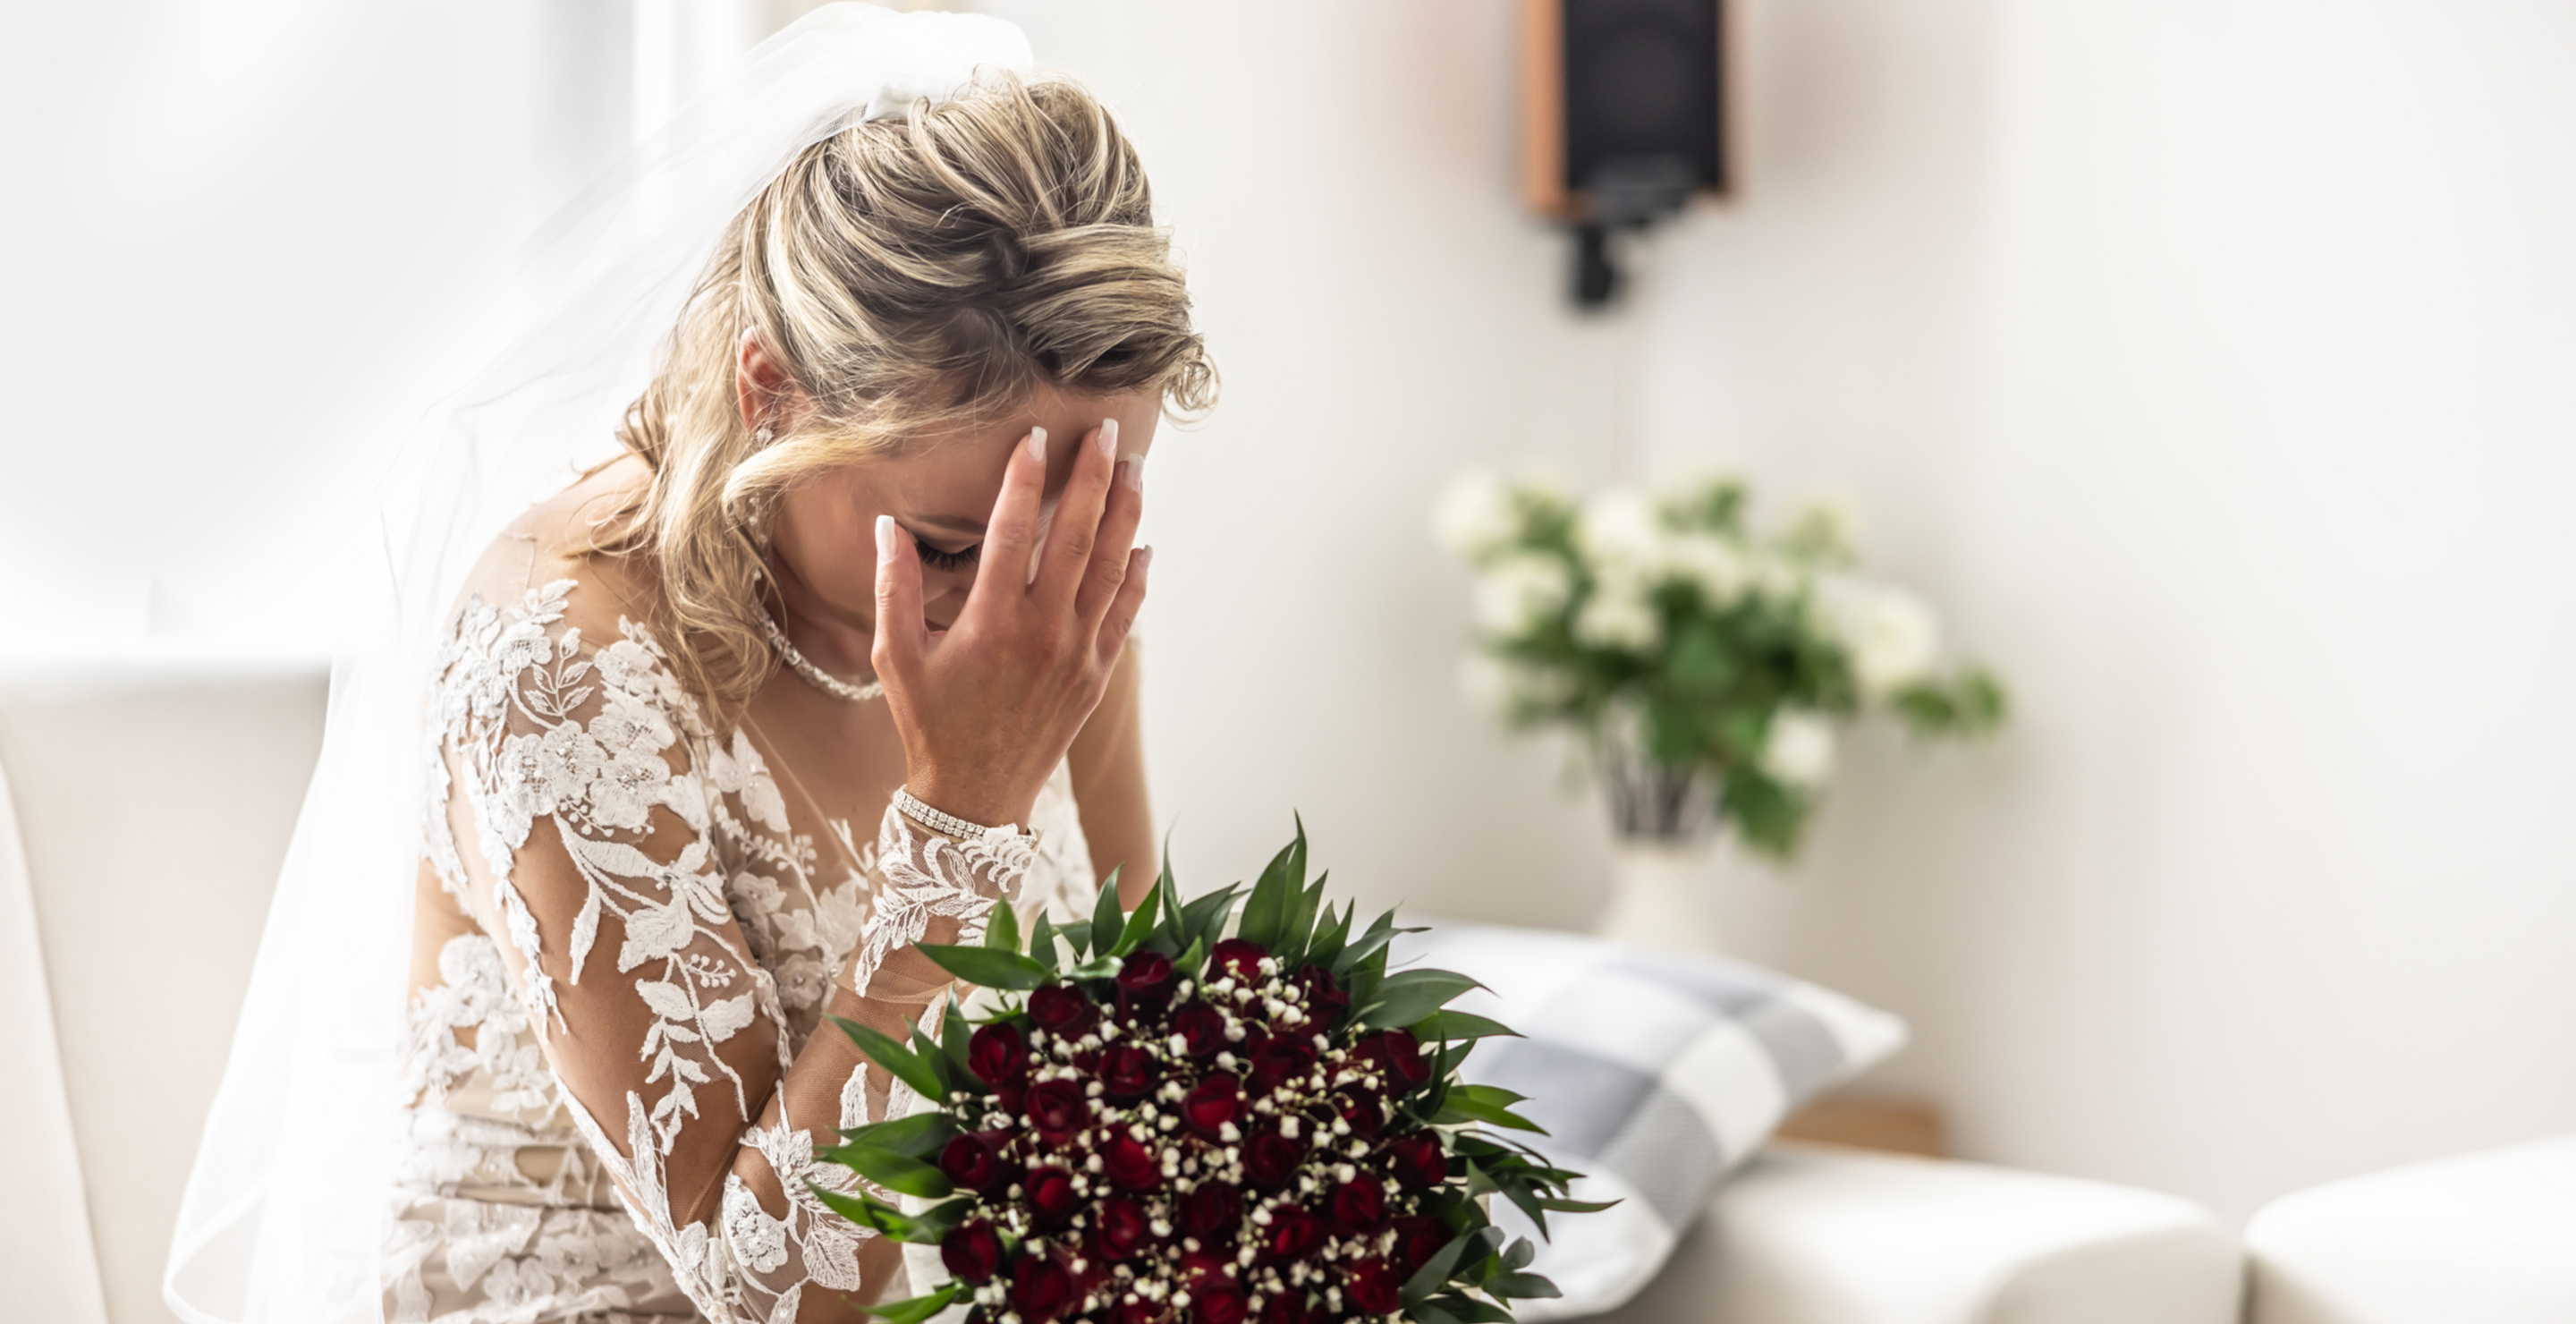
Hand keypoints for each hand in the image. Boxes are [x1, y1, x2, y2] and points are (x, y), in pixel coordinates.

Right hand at [871, 420, 1148, 828]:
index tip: (1034, 436)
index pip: (1012, 530)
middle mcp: (1042, 631)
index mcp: (991, 621)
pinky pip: (1123, 614)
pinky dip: (1136, 578)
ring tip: (1133, 470)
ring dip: (1125, 514)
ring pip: (1111, 568)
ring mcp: (1076, 653)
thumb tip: (888, 527)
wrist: (975, 796)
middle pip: (1077, 536)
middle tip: (1104, 432)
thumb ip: (894, 588)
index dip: (1024, 478)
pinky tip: (1141, 546)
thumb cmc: (931, 724)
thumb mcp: (896, 658)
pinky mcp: (1096, 675)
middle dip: (1093, 477)